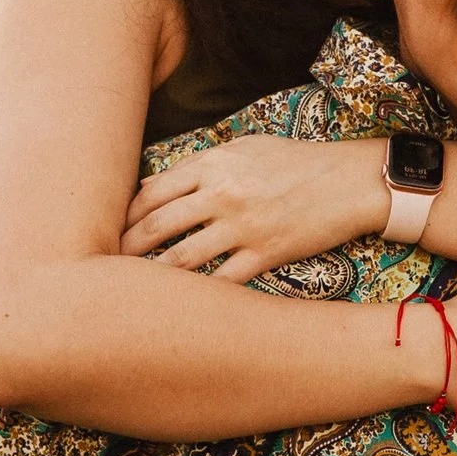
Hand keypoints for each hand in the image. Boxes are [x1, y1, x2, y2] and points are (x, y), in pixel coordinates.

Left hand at [122, 137, 386, 282]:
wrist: (349, 180)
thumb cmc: (296, 161)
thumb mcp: (245, 149)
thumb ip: (200, 165)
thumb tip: (152, 186)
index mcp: (213, 164)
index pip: (151, 193)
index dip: (125, 216)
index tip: (110, 232)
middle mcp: (222, 195)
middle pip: (156, 227)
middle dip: (126, 250)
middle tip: (107, 267)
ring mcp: (242, 227)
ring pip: (181, 260)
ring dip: (153, 279)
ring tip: (133, 292)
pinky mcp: (265, 255)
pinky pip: (221, 283)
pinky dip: (198, 296)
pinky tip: (181, 307)